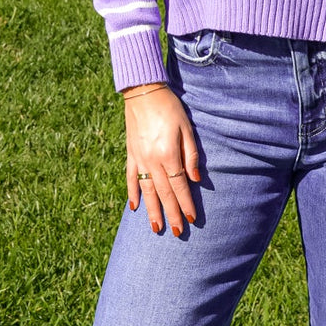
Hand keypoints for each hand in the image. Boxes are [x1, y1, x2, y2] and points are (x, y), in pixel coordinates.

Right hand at [123, 84, 200, 235]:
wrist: (143, 92)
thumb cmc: (170, 108)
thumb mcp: (187, 128)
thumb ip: (191, 154)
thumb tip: (195, 179)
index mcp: (168, 154)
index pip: (179, 185)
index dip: (185, 203)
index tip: (191, 219)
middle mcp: (151, 160)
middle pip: (163, 193)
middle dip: (171, 214)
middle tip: (177, 233)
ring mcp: (138, 158)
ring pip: (146, 191)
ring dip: (152, 211)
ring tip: (156, 228)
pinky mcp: (130, 154)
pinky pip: (131, 178)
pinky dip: (132, 193)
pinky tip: (134, 207)